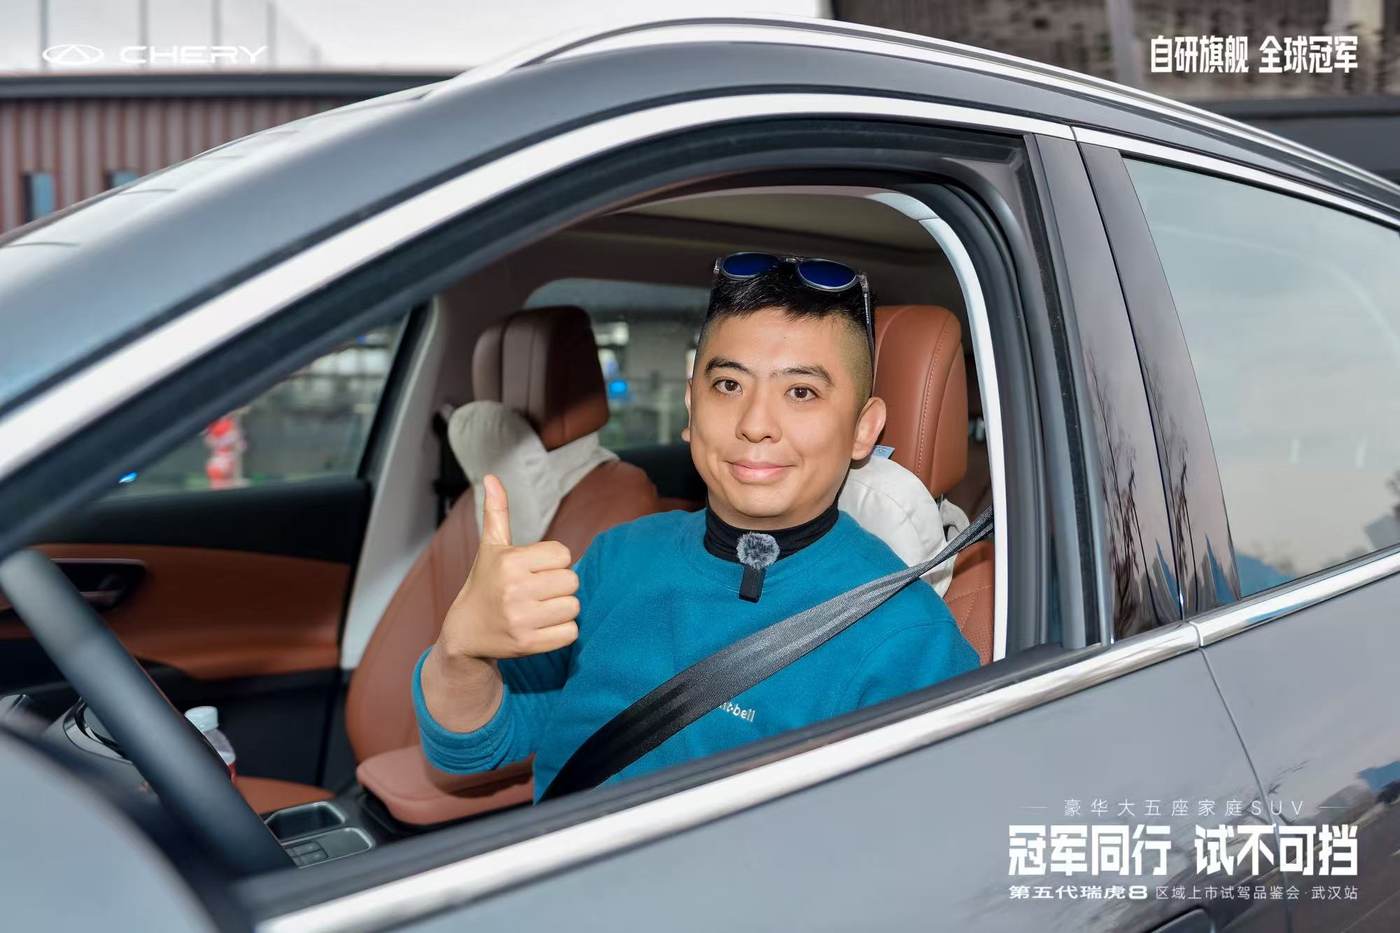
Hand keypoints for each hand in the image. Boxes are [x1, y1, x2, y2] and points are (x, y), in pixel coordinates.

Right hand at [437, 473, 579, 661]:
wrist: (466, 633)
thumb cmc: (485, 584)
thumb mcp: (490, 548)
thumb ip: (496, 512)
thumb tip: (491, 476)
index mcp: (510, 561)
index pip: (563, 555)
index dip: (554, 563)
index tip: (535, 571)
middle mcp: (515, 589)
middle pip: (572, 581)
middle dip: (560, 586)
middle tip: (539, 592)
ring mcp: (521, 618)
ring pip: (574, 607)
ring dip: (563, 609)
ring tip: (540, 609)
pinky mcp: (529, 644)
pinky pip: (571, 632)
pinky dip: (562, 632)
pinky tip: (542, 627)